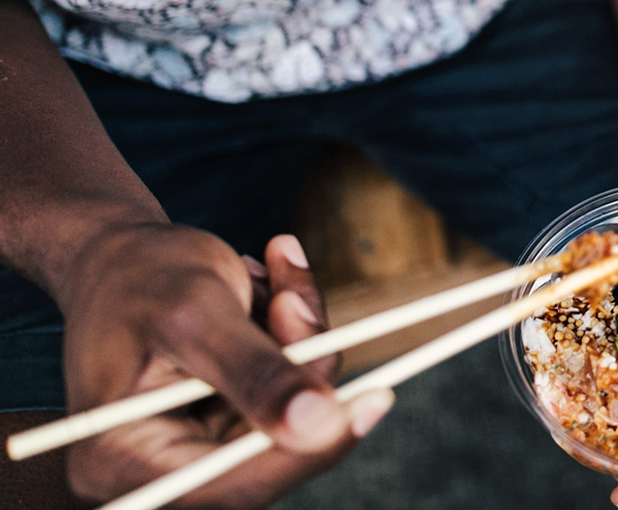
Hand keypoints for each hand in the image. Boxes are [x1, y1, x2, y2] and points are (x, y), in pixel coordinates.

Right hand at [56, 223, 391, 505]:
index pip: (232, 484)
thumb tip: (319, 425)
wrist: (122, 253)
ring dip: (300, 333)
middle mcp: (159, 467)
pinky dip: (296, 330)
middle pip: (272, 446)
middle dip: (301, 362)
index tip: (375, 399)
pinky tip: (268, 285)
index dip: (309, 449)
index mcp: (122, 460)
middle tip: (292, 297)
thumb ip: (255, 371)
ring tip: (266, 276)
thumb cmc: (141, 276)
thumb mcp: (195, 314)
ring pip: (297, 407)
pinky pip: (296, 382)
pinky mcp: (233, 415)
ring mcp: (200, 444)